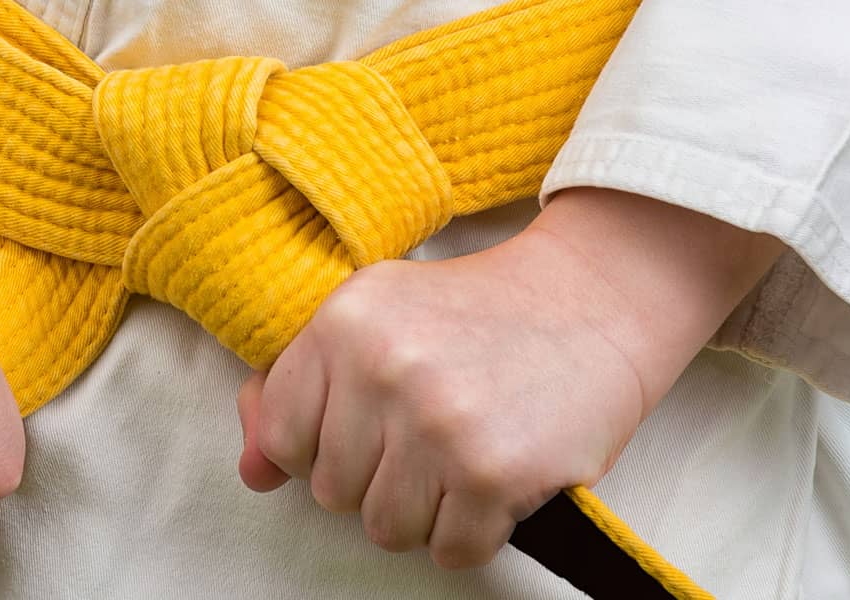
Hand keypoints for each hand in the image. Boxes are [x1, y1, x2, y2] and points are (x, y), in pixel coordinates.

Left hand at [237, 188, 781, 568]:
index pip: (279, 435)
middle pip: (333, 491)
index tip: (367, 424)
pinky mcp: (494, 474)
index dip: (321, 443)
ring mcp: (438, 425)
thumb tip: (252, 473)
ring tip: (463, 454)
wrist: (597, 299)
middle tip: (432, 431)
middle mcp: (383, 370)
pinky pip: (451, 551)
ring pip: (387, 529)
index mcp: (342, 323)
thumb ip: (295, 390)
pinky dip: (474, 531)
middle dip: (379, 477)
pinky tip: (496, 478)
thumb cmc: (476, 315)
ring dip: (426, 509)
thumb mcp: (374, 320)